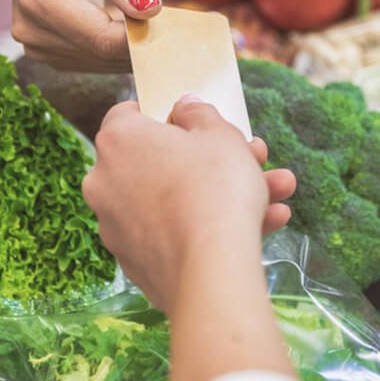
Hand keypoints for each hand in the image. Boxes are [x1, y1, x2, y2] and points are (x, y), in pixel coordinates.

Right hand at [0, 0, 161, 71]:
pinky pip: (91, 60)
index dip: (142, 34)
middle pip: (103, 54)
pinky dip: (114, 47)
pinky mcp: (44, 51)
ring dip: (128, 46)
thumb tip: (149, 10)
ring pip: (100, 63)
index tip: (169, 17)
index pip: (103, 38)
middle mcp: (31, 29)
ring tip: (140, 11)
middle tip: (165, 14)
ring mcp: (35, 45)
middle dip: (139, 39)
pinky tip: (122, 22)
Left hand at [81, 99, 295, 311]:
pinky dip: (207, 228)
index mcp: (118, 140)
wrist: (211, 271)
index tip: (197, 124)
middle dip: (213, 159)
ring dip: (223, 195)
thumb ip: (199, 113)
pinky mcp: (134, 262)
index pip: (130, 114)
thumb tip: (185, 108)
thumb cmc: (215, 189)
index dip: (166, 115)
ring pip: (175, 200)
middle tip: (255, 159)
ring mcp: (115, 225)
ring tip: (275, 195)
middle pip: (162, 161)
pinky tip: (259, 225)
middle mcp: (104, 181)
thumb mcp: (220, 134)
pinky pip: (173, 233)